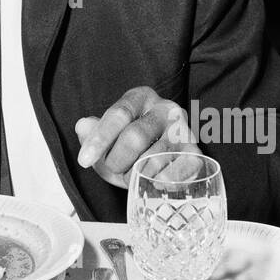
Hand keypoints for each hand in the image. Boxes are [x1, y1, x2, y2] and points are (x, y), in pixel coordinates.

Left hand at [74, 86, 199, 188]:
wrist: (161, 159)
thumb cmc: (129, 146)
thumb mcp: (107, 138)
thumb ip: (92, 132)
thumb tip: (83, 126)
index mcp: (141, 97)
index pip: (118, 114)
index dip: (99, 138)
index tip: (84, 160)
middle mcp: (166, 109)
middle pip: (135, 137)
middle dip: (117, 160)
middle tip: (113, 169)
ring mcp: (183, 130)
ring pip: (154, 158)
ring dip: (135, 175)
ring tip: (132, 175)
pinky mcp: (196, 152)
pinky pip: (178, 170)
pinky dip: (160, 181)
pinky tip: (153, 182)